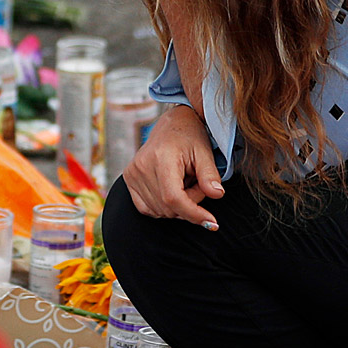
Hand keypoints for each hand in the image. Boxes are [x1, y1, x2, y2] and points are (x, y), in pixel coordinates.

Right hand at [124, 105, 223, 229]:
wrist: (172, 125)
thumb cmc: (190, 136)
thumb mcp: (205, 153)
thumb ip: (210, 175)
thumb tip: (218, 195)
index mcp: (161, 158)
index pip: (173, 198)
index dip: (193, 214)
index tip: (211, 223)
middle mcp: (141, 167)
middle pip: (167, 206)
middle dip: (189, 205)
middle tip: (199, 185)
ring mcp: (132, 174)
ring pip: (159, 210)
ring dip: (178, 206)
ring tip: (185, 183)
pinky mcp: (129, 179)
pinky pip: (147, 208)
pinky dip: (164, 206)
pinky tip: (172, 190)